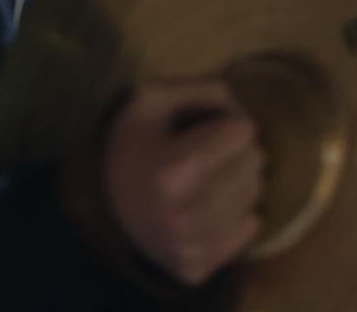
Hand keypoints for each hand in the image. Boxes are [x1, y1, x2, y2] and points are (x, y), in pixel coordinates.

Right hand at [102, 78, 264, 285]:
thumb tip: (245, 106)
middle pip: (254, 163)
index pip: (245, 131)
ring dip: (238, 180)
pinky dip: (235, 212)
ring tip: (205, 178)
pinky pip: (250, 228)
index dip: (227, 122)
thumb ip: (204, 88)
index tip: (206, 128)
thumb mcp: (154, 99)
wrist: (100, 203)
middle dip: (237, 150)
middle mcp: (182, 217)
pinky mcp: (195, 267)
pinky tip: (207, 206)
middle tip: (207, 153)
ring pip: (256, 195)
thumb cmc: (134, 143)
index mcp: (171, 172)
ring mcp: (190, 247)